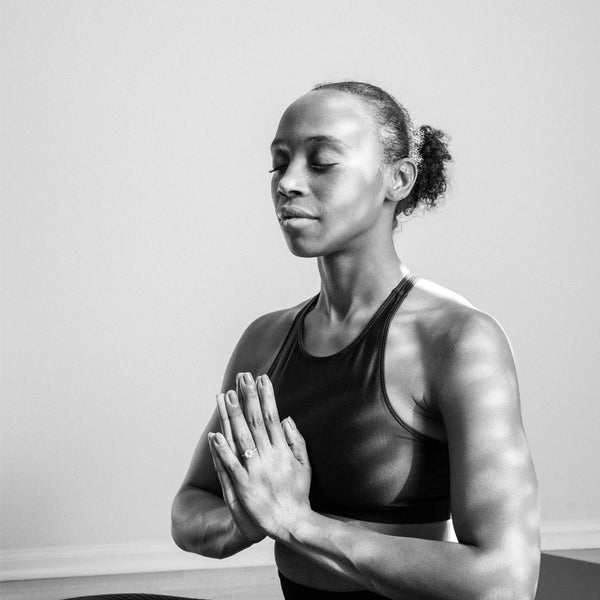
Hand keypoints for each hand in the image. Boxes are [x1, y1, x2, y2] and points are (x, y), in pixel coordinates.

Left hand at [209, 372, 311, 541]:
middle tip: (242, 377)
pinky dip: (222, 450)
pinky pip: (231, 465)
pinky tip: (214, 434)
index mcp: (283, 450)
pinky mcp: (244, 487)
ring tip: (226, 395)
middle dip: (248, 397)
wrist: (292, 523)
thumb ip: (297, 440)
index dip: (266, 397)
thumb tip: (287, 418)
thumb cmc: (298, 494)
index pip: (272, 417)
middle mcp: (269, 456)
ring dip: (233, 416)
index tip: (261, 378)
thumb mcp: (305, 464)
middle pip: (255, 422)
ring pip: (241, 438)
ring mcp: (256, 471)